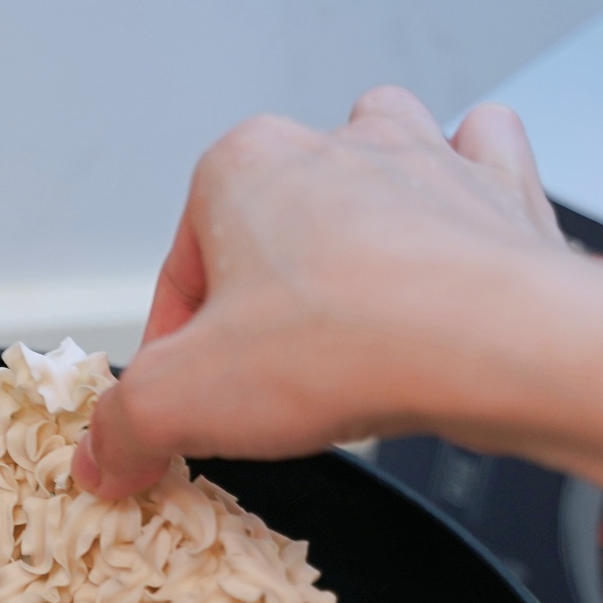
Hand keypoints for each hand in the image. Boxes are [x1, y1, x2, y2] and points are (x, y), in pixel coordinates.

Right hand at [73, 86, 571, 496]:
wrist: (499, 345)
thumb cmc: (349, 346)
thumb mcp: (184, 404)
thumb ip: (124, 427)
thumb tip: (103, 455)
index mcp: (241, 169)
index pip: (181, 276)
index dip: (176, 358)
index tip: (188, 414)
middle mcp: (331, 146)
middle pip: (271, 227)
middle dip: (265, 298)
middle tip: (272, 380)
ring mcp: (421, 160)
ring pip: (372, 167)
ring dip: (358, 219)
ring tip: (352, 306)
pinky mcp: (497, 192)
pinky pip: (478, 159)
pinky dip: (465, 191)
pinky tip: (447, 248)